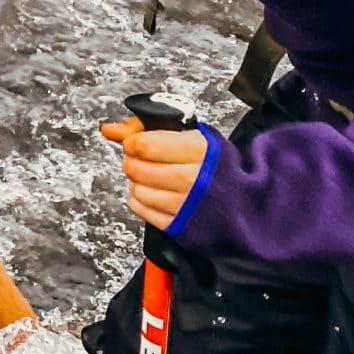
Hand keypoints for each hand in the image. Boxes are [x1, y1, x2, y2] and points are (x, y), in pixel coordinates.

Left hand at [101, 117, 210, 231]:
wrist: (245, 204)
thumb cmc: (215, 167)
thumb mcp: (189, 137)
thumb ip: (145, 129)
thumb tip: (108, 129)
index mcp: (199, 150)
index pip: (144, 145)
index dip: (133, 142)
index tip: (138, 143)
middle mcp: (193, 178)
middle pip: (136, 168)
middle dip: (133, 161)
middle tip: (145, 160)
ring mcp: (186, 204)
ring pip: (136, 189)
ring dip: (138, 181)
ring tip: (154, 177)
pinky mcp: (179, 225)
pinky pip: (140, 209)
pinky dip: (141, 199)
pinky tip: (155, 192)